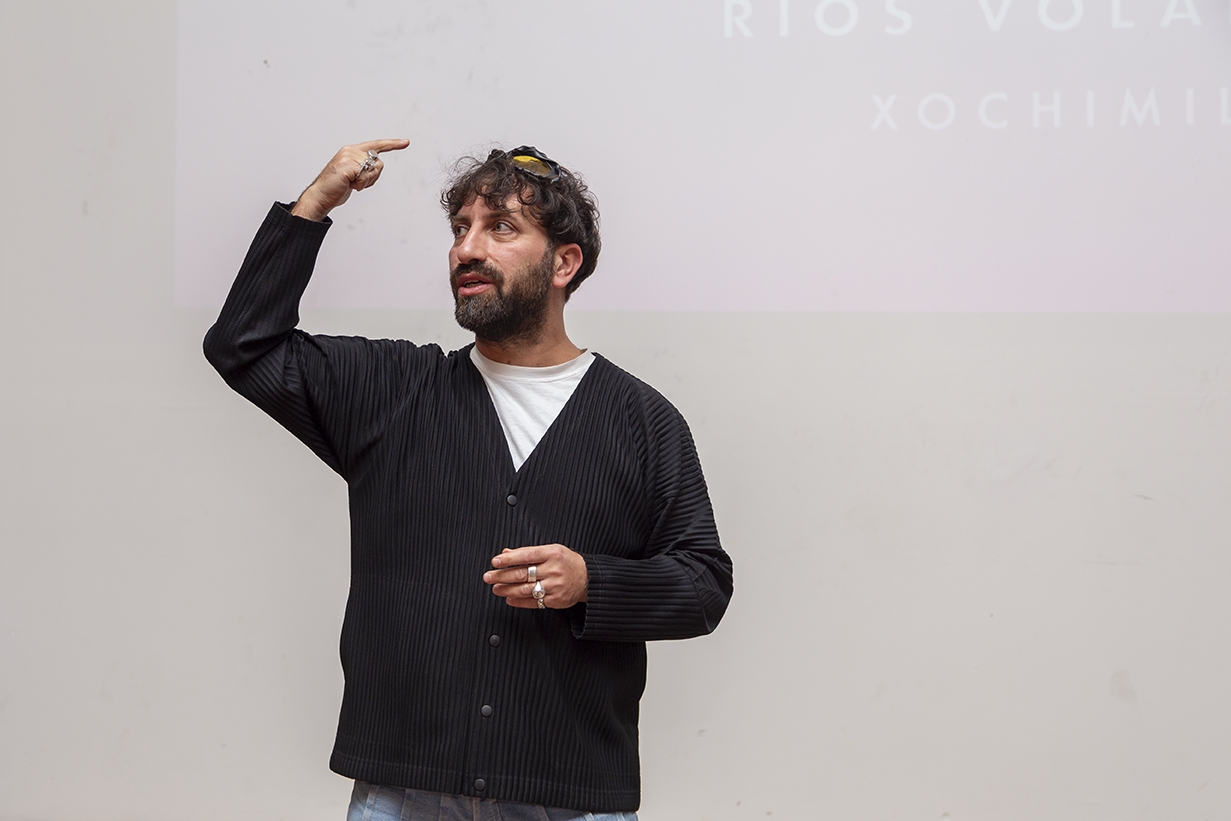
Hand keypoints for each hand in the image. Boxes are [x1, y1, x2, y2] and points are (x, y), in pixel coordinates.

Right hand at [290, 138, 409, 220]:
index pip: (376, 145)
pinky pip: (365, 176)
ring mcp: (348, 157)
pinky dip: (360, 184)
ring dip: (366, 181)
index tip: (405, 142)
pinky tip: (349, 185)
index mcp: (352, 151)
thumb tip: (377, 165)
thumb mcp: (354, 175)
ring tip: (351, 183)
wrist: (320, 196)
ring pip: (373, 169)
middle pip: (378, 163)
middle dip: (372, 177)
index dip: (392, 144)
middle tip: (356, 182)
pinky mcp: (347, 166)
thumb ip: (364, 167)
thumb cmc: (336, 187)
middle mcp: (350, 151)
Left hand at [484, 544, 588, 609]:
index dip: (509, 559)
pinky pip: (534, 602)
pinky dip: (519, 601)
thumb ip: (528, 552)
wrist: (588, 578)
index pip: (526, 555)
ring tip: (496, 588)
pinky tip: (509, 598)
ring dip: (507, 590)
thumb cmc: (567, 562)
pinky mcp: (556, 600)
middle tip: (489, 577)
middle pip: (523, 574)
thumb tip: (506, 553)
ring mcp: (555, 586)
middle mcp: (553, 569)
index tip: (495, 561)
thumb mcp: (551, 550)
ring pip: (526, 589)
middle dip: (502, 576)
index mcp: (552, 553)